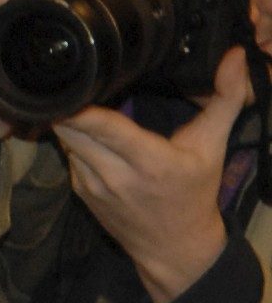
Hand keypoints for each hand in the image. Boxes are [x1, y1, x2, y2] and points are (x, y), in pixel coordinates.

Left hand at [54, 47, 252, 302]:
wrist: (173, 247)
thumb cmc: (195, 193)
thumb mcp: (213, 145)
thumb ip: (226, 98)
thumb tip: (235, 56)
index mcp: (150, 162)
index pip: (106, 129)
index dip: (83, 108)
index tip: (71, 85)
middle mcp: (115, 175)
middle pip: (74, 131)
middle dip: (70, 106)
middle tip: (74, 82)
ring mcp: (92, 186)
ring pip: (67, 142)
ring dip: (71, 122)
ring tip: (79, 100)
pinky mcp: (80, 192)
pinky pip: (69, 157)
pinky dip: (75, 141)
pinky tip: (86, 129)